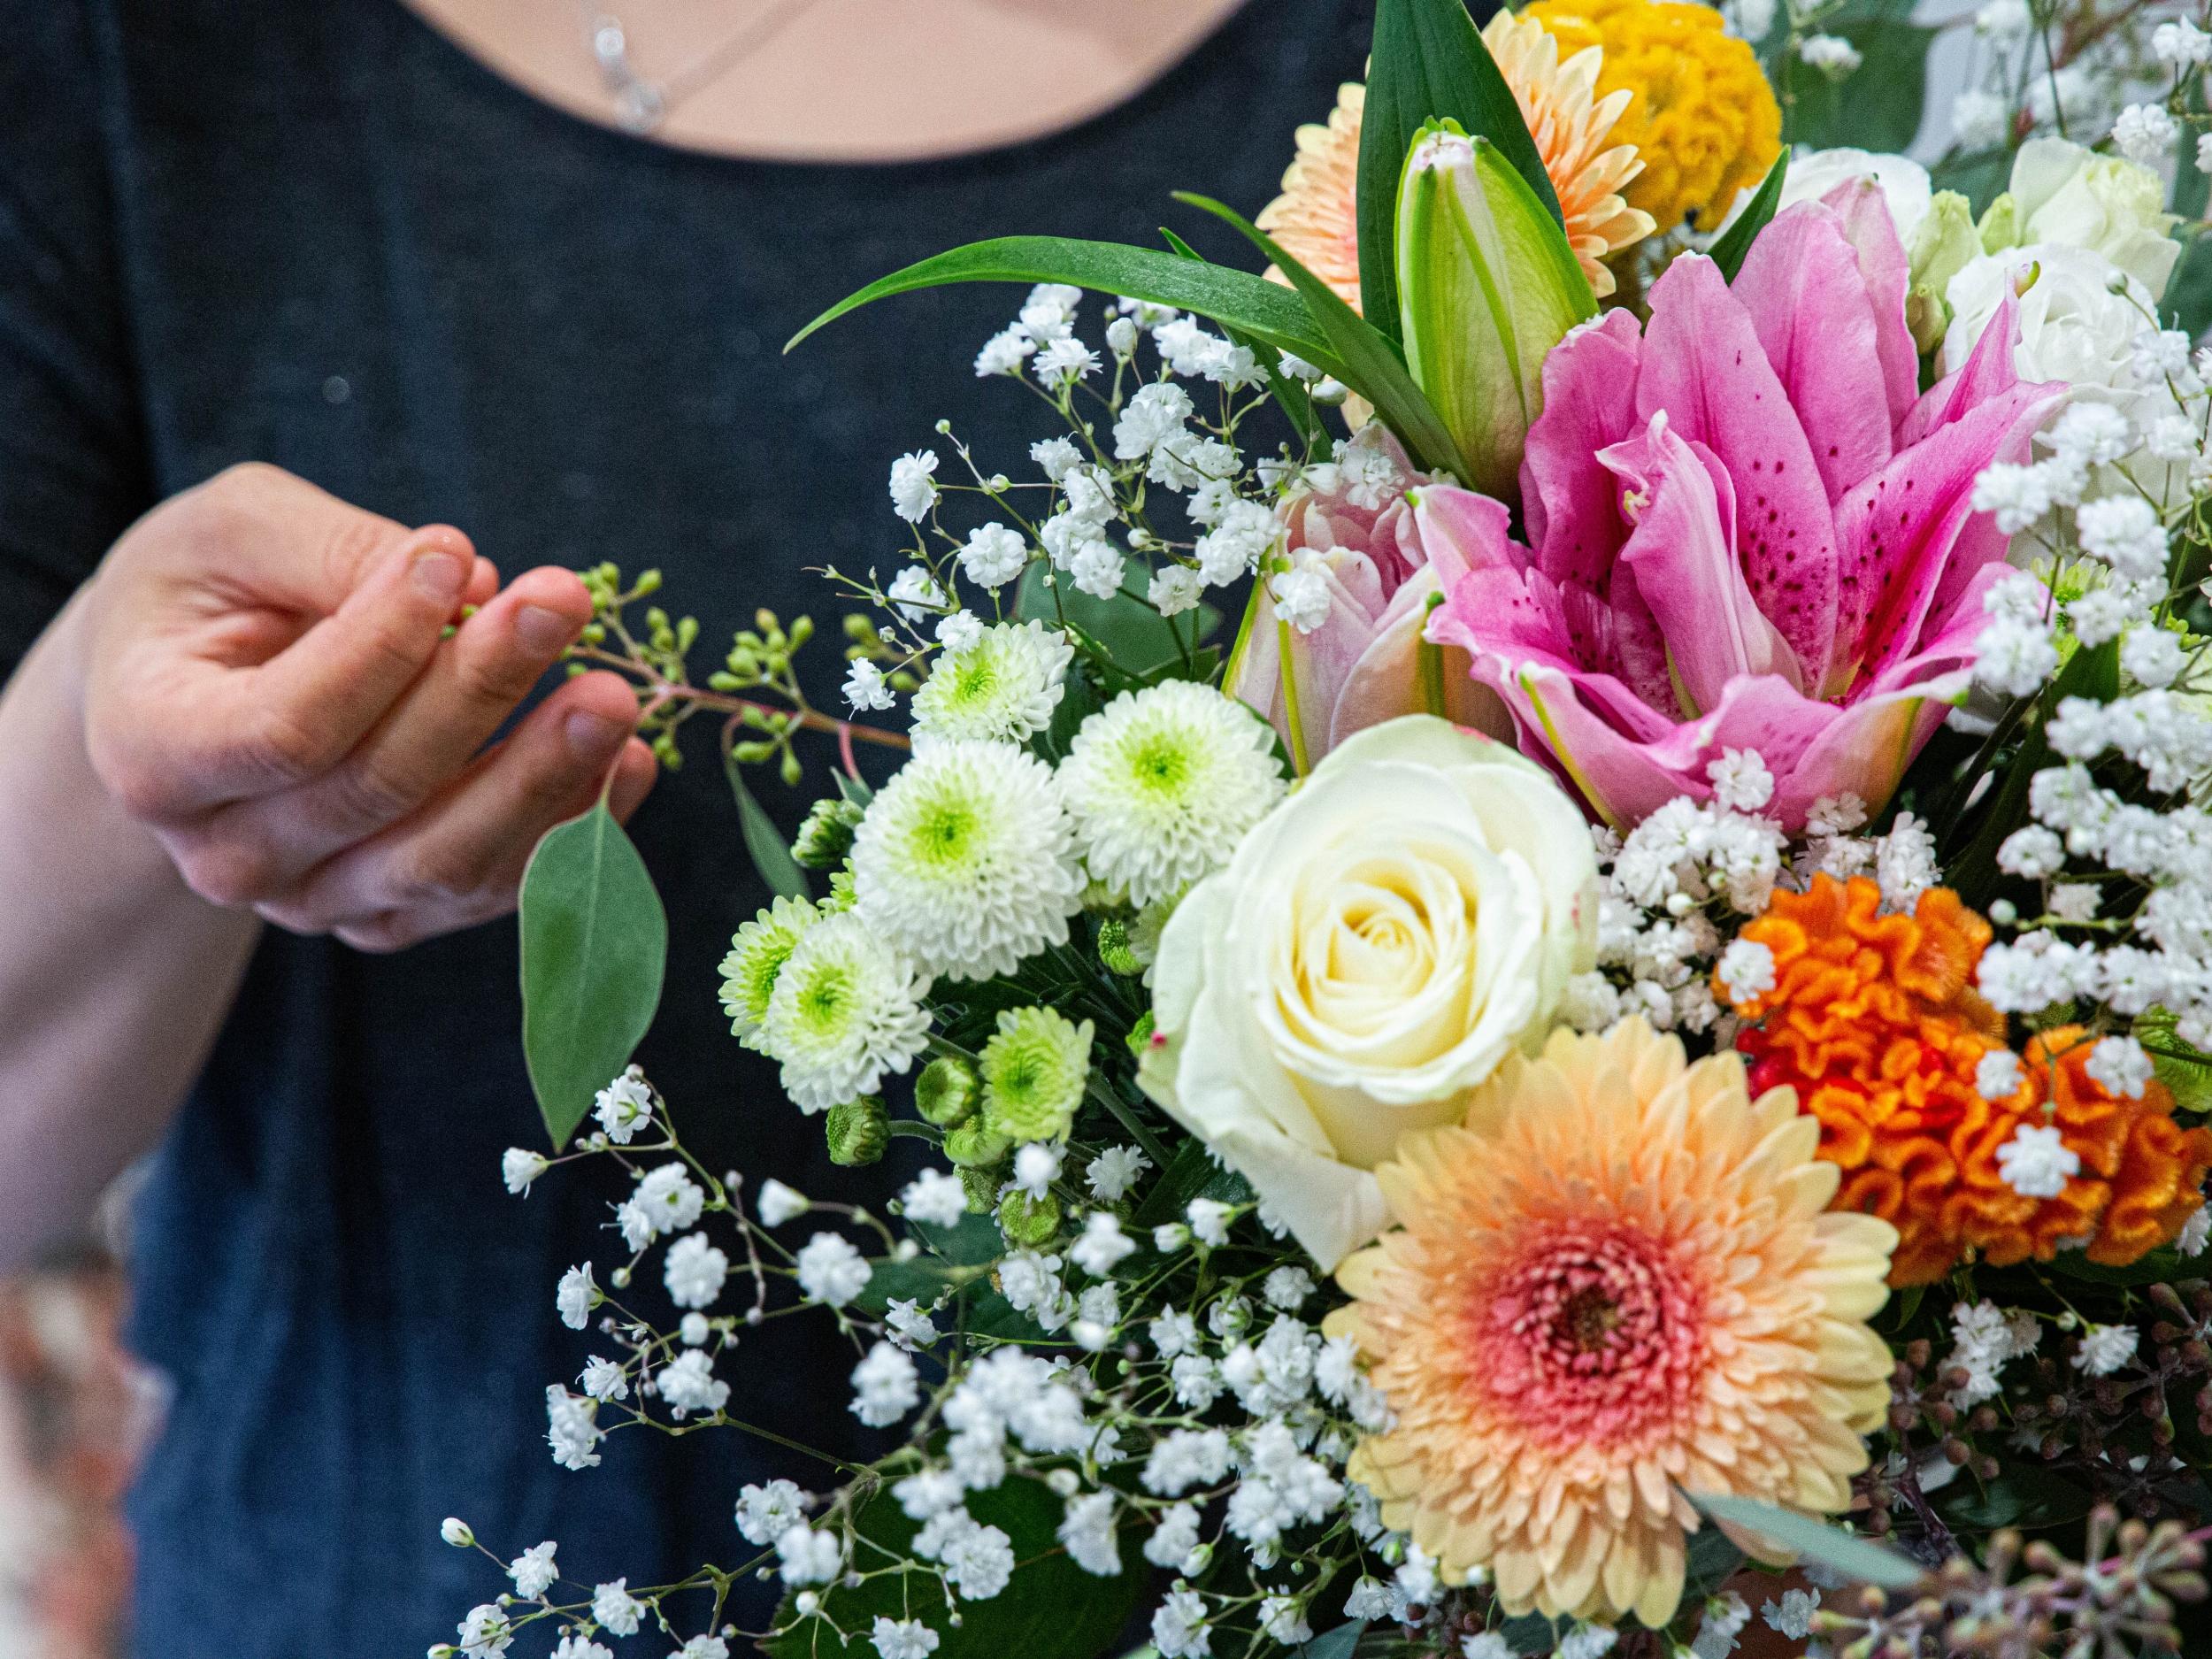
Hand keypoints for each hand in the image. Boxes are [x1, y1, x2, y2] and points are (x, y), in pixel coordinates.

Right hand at [78, 463, 656, 950]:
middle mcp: (230, 853)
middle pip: (380, 791)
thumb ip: (332, 550)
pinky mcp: (396, 915)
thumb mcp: (234, 533)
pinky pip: (497, 892)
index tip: (454, 555)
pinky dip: (574, 831)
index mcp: (155, 753)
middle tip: (564, 600)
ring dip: (546, 779)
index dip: (381, 646)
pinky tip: (632, 761)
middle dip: (482, 691)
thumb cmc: (211, 592)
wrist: (191, 692)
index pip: (289, 727)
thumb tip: (468, 579)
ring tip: (616, 695)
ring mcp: (318, 900)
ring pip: (447, 864)